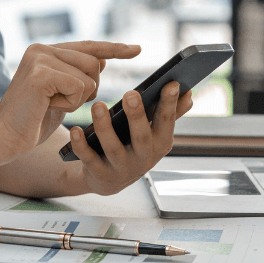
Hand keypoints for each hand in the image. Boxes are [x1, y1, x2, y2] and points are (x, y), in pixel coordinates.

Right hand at [0, 41, 139, 157]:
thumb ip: (76, 76)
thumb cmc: (31, 120)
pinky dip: (69, 103)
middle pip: (94, 63)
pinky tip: (48, 106)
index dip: (114, 48)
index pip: (88, 46)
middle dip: (87, 90)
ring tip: (50, 103)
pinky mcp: (41, 74)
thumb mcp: (61, 94)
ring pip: (89, 77)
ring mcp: (40, 58)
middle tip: (59, 101)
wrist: (3, 137)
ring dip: (77, 98)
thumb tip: (101, 61)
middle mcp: (41, 48)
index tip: (137, 49)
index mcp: (45, 51)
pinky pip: (79, 87)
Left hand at [67, 81, 193, 195]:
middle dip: (137, 116)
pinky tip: (74, 129)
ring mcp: (121, 168)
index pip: (167, 121)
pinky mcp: (99, 174)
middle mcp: (144, 158)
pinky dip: (81, 145)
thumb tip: (189, 93)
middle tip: (130, 93)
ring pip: (113, 148)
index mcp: (160, 143)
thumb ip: (171, 114)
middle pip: (141, 137)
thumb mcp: (154, 133)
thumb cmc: (134, 146)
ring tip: (98, 105)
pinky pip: (89, 159)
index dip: (170, 104)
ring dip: (105, 126)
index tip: (171, 83)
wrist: (109, 180)